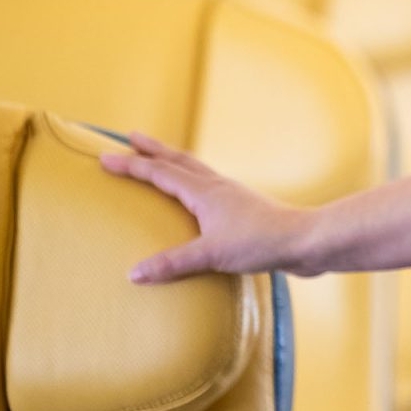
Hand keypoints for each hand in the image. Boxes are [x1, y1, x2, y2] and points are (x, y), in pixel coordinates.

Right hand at [99, 132, 318, 283]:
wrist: (305, 241)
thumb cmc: (261, 242)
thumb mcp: (212, 255)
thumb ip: (173, 263)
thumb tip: (133, 273)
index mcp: (204, 192)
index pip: (160, 173)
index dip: (132, 165)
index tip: (105, 156)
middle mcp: (217, 187)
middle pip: (179, 161)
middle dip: (152, 150)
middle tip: (131, 137)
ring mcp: (231, 195)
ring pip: (195, 170)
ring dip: (173, 161)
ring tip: (159, 159)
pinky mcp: (242, 209)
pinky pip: (208, 187)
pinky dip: (192, 182)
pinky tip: (195, 197)